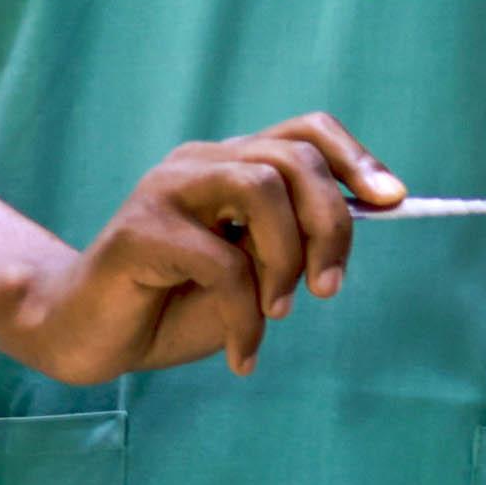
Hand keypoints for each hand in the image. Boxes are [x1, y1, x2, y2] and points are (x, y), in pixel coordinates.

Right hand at [5, 114, 402, 383]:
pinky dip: (244, 315)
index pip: (306, 131)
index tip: (393, 202)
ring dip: (286, 259)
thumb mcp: (254, 272)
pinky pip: (220, 261)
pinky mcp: (140, 230)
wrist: (92, 336)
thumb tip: (361, 216)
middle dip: (330, 225)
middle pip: (293, 159)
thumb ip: (295, 243)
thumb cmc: (178, 304)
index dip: (356, 159)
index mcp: (231, 164)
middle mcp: (200, 162)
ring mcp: (166, 189)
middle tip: (328, 288)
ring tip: (278, 313)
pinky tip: (243, 353)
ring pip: (260, 188)